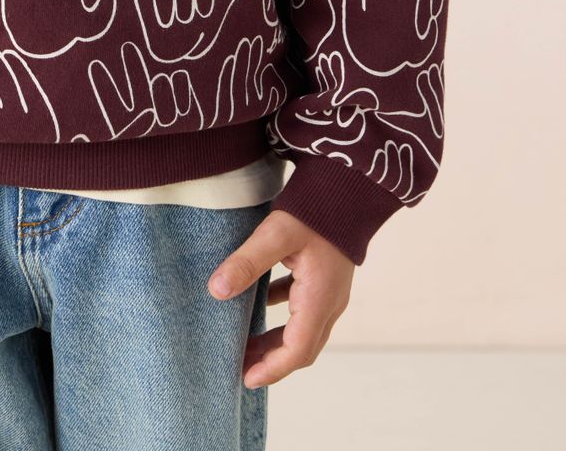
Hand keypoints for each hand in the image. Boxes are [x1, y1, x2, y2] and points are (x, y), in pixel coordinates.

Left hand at [208, 208, 354, 388]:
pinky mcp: (326, 277)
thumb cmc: (315, 210)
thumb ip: (247, 263)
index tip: (245, 379)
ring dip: (276, 340)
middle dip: (272, 361)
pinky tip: (259, 303)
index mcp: (320, 299)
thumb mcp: (277, 235)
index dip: (271, 368)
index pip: (296, 351)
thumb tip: (216, 291)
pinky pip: (303, 308)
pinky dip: (282, 316)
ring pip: (303, 329)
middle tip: (240, 368)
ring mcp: (331, 290)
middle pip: (302, 347)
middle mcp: (330, 302)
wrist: (349, 186)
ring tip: (246, 343)